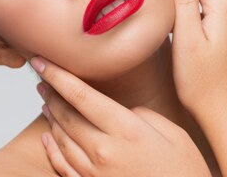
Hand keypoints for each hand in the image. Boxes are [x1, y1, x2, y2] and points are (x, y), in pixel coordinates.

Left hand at [30, 57, 210, 176]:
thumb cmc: (185, 172)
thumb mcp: (174, 134)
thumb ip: (144, 116)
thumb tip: (123, 111)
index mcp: (127, 131)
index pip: (82, 96)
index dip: (58, 76)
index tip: (43, 62)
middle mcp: (105, 151)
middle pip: (66, 115)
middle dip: (51, 92)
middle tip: (42, 77)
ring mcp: (96, 173)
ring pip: (62, 139)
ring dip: (50, 117)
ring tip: (45, 101)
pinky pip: (63, 166)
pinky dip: (52, 149)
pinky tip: (48, 136)